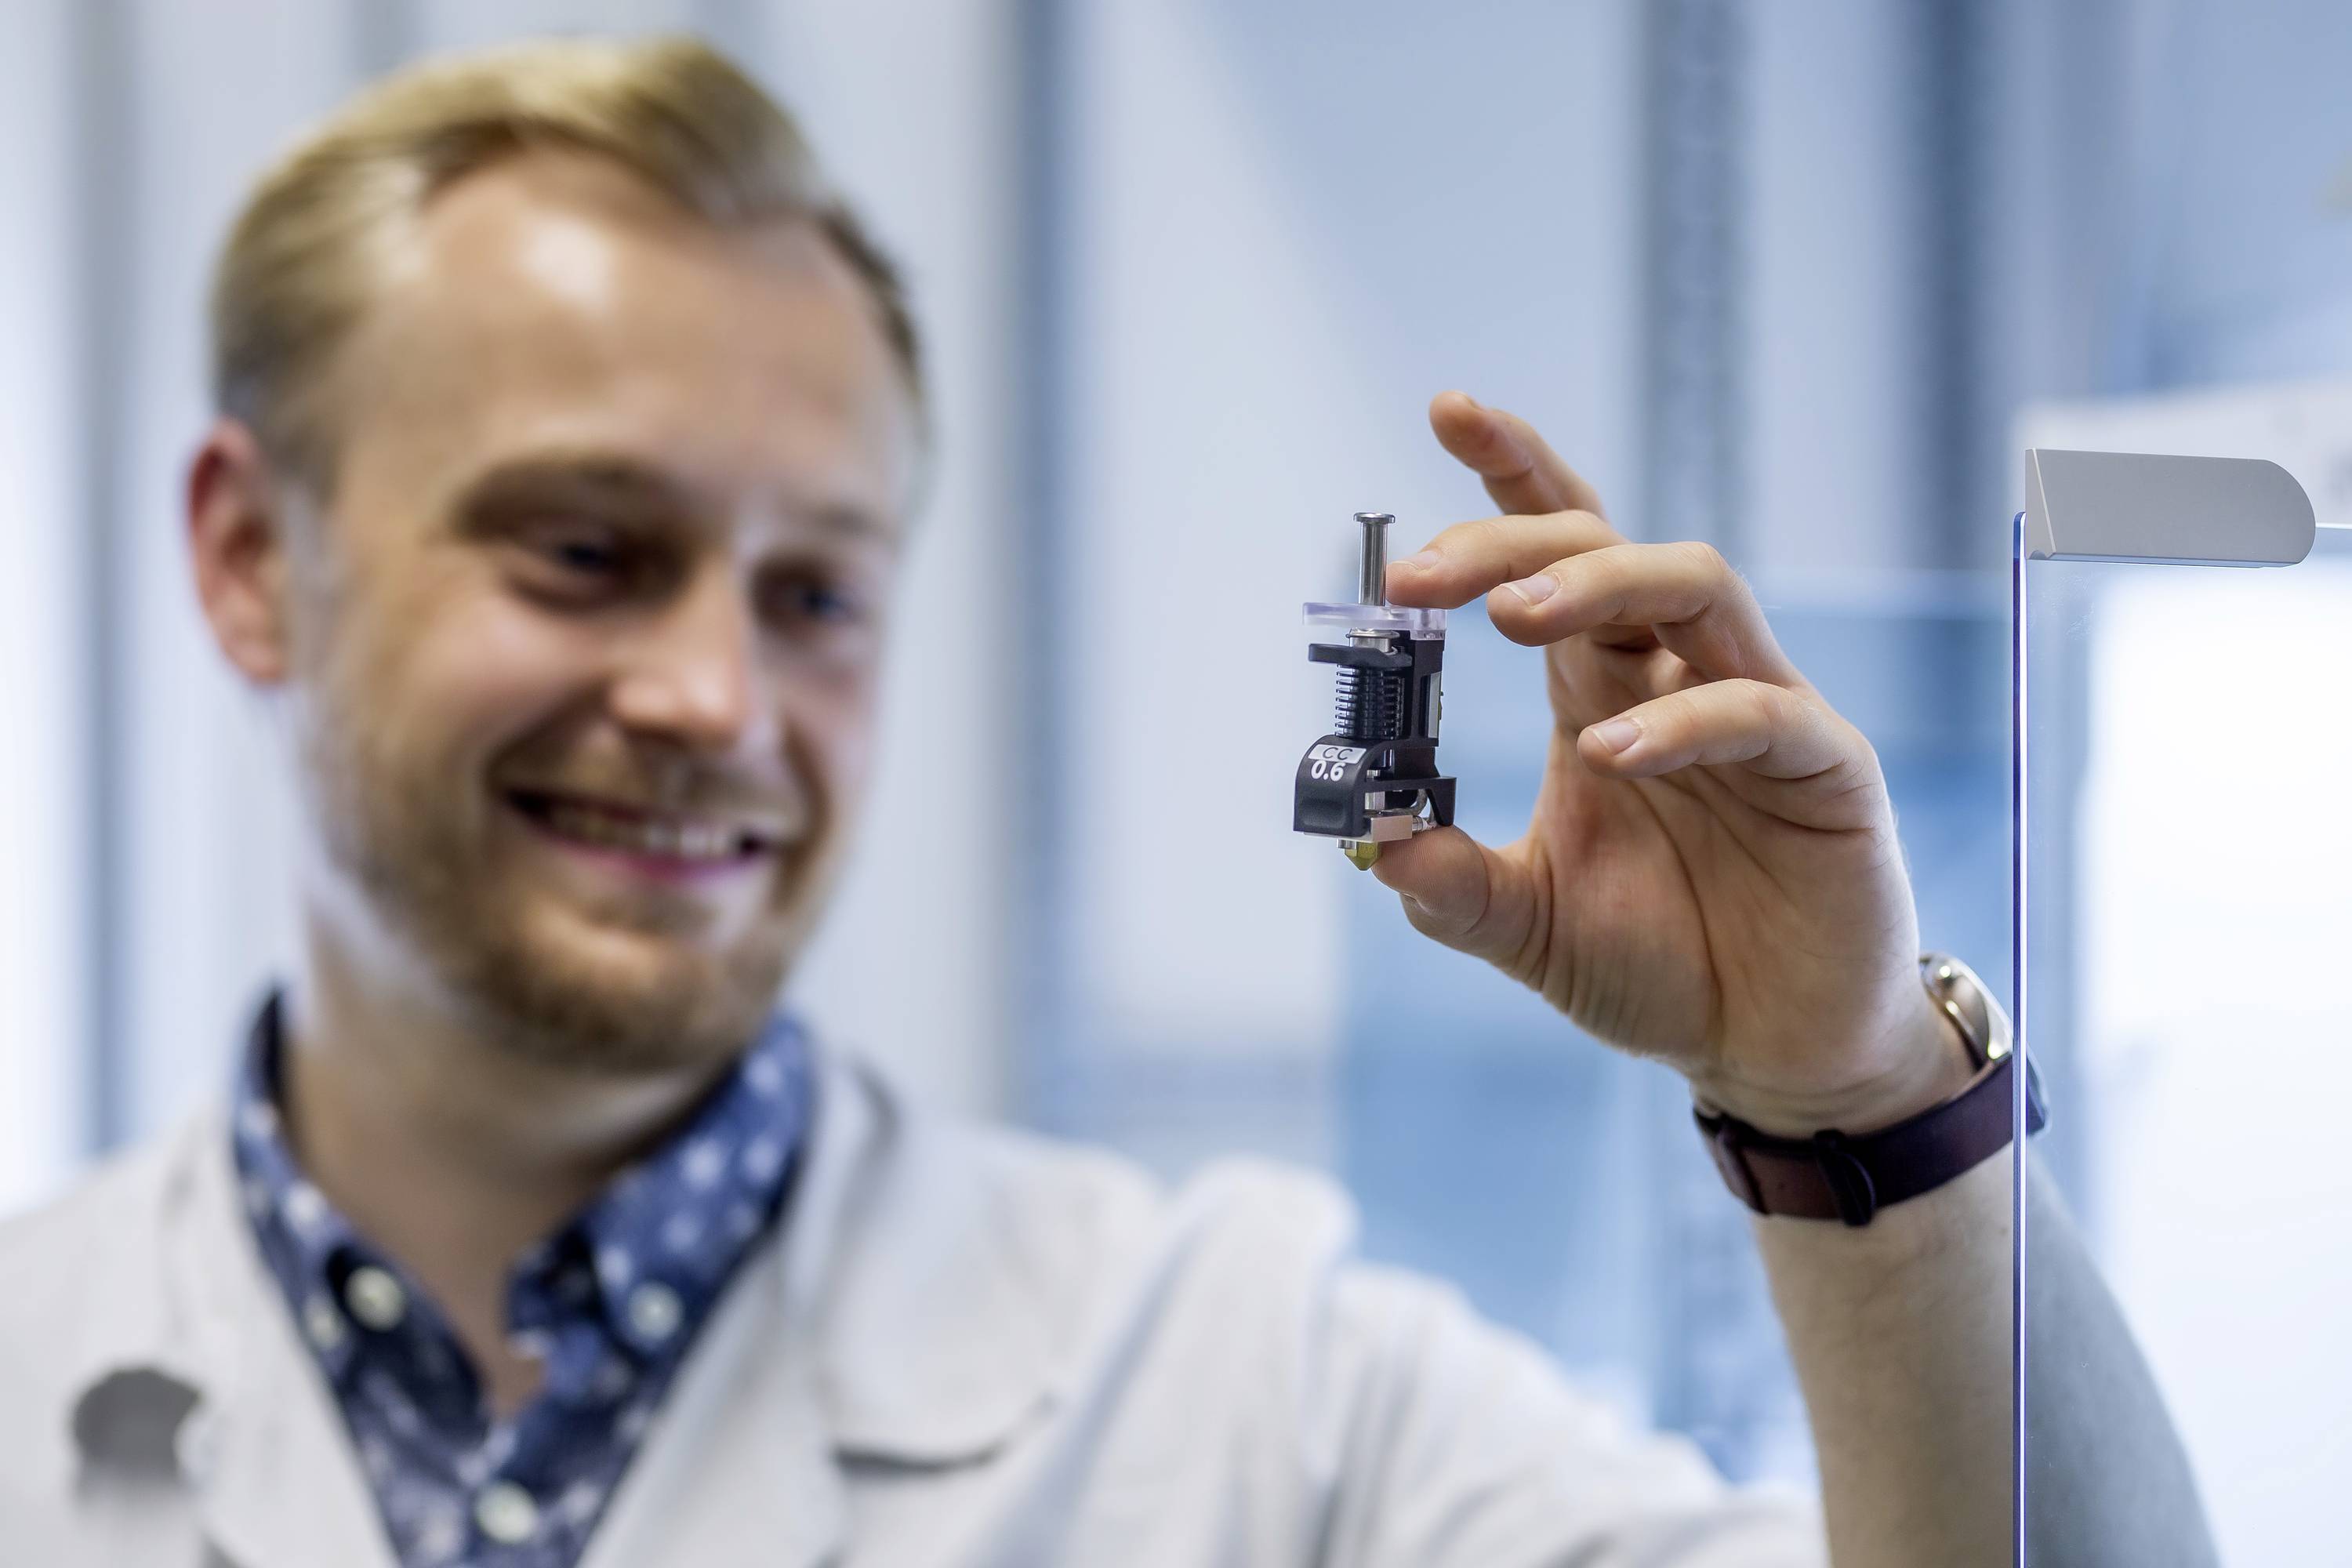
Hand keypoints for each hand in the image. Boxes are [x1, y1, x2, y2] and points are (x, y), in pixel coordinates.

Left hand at [1372, 392, 1971, 1135]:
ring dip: (1598, 584)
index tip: (1446, 412)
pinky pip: (1762, 712)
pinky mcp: (1826, 770)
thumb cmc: (1664, 965)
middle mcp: (1677, 678)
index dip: (1510, 477)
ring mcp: (1759, 713)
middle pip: (1608, 549)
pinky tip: (1614, 753)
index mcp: (1602, 690)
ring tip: (1512, 616)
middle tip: (1424, 578)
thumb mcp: (1533, 930)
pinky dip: (1682, 722)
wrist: (1775, 1048)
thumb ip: (1456, 889)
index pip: (1557, 554)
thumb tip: (1379, 844)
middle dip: (1514, 541)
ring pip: (1696, 586)